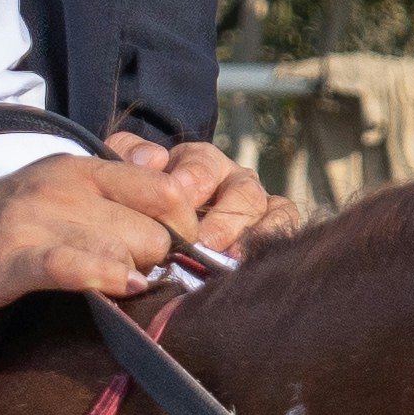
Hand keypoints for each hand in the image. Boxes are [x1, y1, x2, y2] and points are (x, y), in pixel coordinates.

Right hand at [0, 144, 224, 323]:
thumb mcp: (54, 199)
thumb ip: (109, 200)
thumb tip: (174, 215)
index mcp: (81, 169)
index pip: (170, 191)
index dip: (183, 232)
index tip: (170, 260)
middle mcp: (66, 185)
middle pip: (159, 228)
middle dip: (161, 262)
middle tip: (142, 283)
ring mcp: (40, 218)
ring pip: (130, 247)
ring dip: (136, 277)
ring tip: (121, 292)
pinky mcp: (14, 256)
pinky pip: (81, 266)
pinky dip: (106, 280)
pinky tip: (113, 291)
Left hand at [97, 125, 288, 259]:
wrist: (156, 217)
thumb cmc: (146, 197)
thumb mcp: (127, 168)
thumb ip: (130, 153)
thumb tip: (153, 159)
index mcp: (200, 161)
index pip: (203, 165)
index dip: (192, 182)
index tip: (178, 200)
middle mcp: (233, 178)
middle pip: (241, 191)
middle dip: (223, 218)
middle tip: (203, 242)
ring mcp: (257, 202)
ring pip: (268, 208)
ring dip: (249, 234)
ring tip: (229, 258)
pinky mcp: (275, 221)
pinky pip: (286, 223)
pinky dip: (275, 236)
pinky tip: (250, 261)